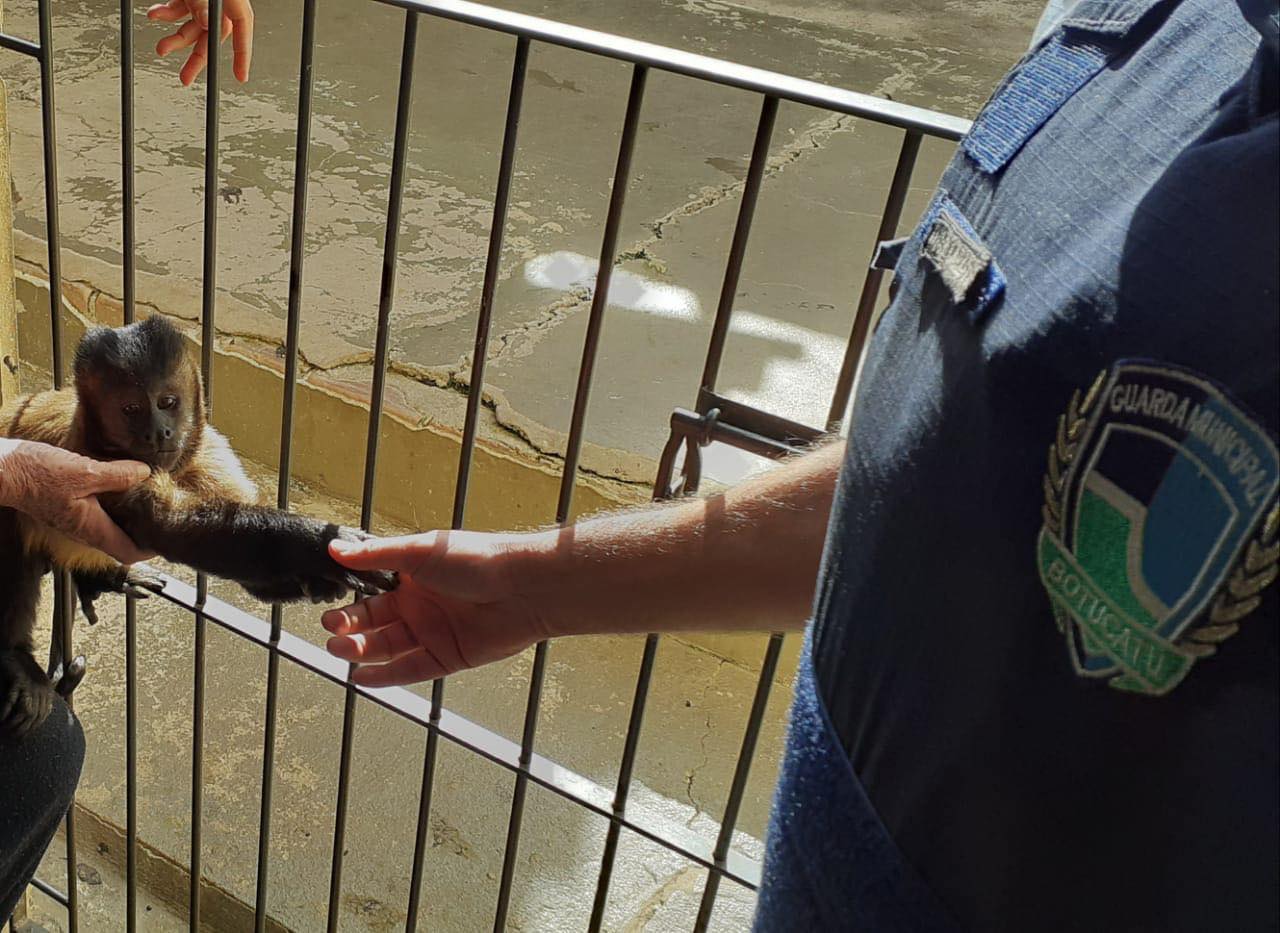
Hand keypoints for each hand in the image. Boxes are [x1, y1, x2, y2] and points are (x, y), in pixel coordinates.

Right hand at [0, 439, 154, 563]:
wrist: (2, 470)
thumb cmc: (34, 474)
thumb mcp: (84, 470)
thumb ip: (117, 475)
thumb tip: (144, 473)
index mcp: (90, 528)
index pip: (127, 553)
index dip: (150, 551)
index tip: (167, 540)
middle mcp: (82, 530)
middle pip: (120, 542)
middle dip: (143, 533)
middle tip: (162, 517)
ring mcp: (73, 520)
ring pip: (108, 527)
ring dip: (128, 518)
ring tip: (147, 501)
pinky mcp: (66, 508)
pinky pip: (96, 513)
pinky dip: (112, 505)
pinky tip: (120, 486)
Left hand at [148, 0, 253, 85]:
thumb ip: (203, 5)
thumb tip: (207, 23)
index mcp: (232, 0)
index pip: (243, 30)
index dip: (242, 55)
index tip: (240, 76)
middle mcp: (219, 2)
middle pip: (212, 35)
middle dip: (195, 57)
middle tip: (185, 77)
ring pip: (191, 25)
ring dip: (174, 38)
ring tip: (161, 49)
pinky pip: (178, 9)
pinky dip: (165, 14)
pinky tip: (154, 15)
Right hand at [321, 531, 549, 686]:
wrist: (522, 589)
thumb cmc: (477, 560)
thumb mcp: (420, 552)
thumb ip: (376, 555)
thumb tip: (335, 549)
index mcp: (414, 577)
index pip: (372, 594)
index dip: (350, 605)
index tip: (328, 613)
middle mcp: (422, 606)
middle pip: (377, 623)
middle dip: (351, 629)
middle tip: (332, 632)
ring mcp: (434, 633)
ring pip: (389, 647)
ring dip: (362, 651)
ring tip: (340, 649)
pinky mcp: (448, 658)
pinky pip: (411, 670)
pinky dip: (386, 676)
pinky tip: (362, 678)